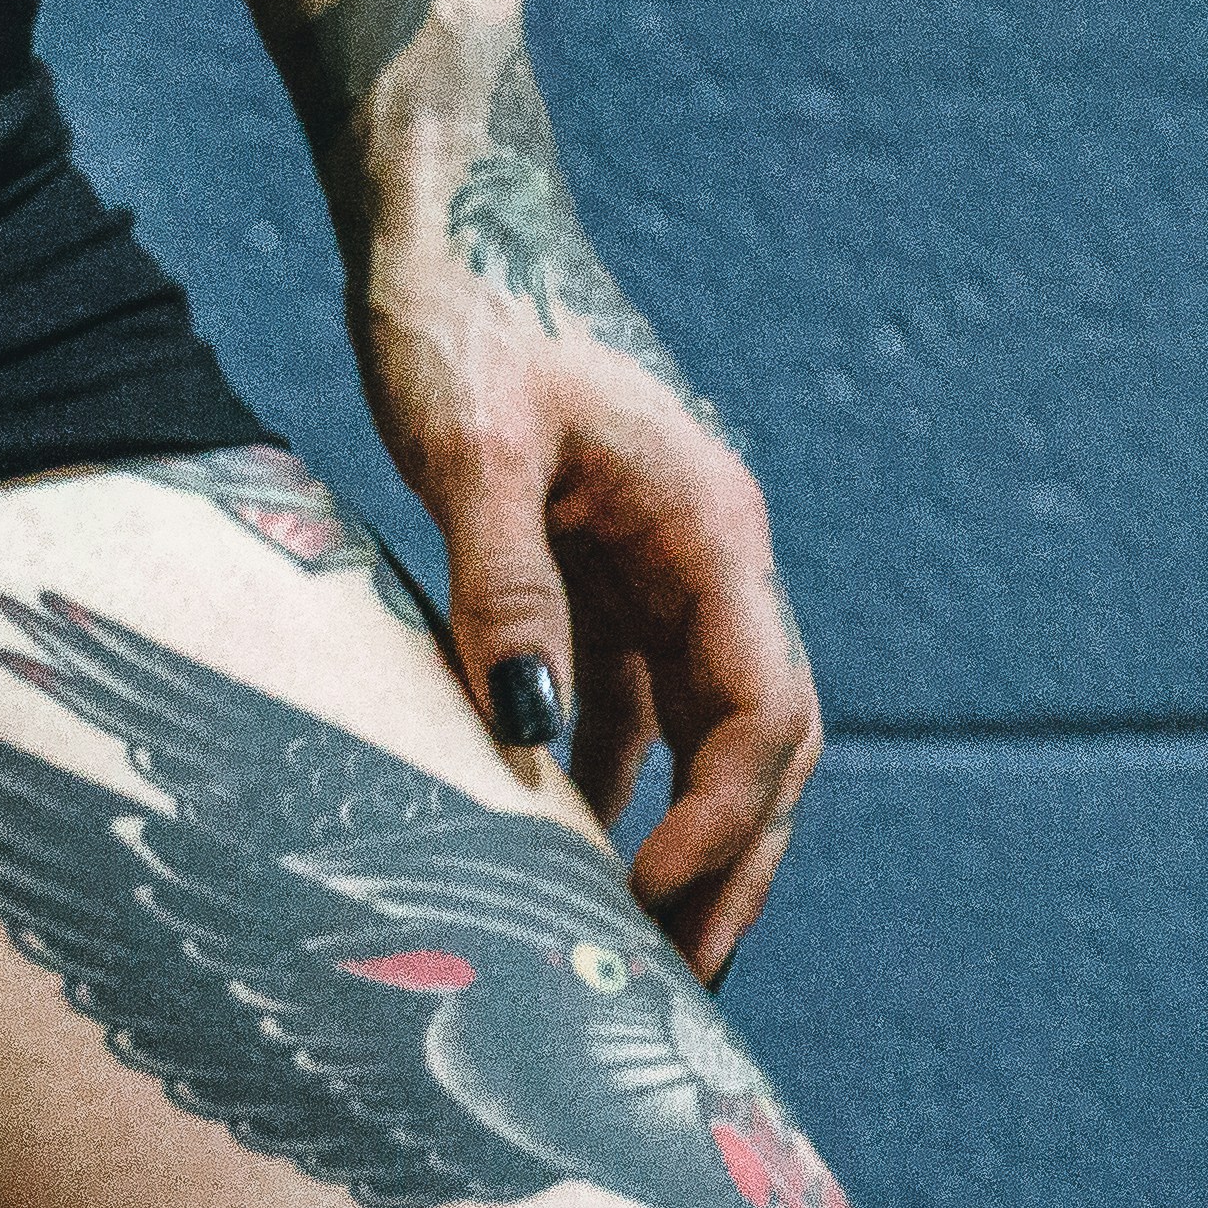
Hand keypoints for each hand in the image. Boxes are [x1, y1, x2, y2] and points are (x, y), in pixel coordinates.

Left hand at [352, 124, 817, 980]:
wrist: (444, 211)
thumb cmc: (459, 309)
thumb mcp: (467, 450)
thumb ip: (502, 590)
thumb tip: (527, 736)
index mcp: (710, 528)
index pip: (763, 718)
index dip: (715, 831)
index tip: (636, 911)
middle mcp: (707, 557)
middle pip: (759, 751)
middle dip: (726, 875)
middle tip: (668, 996)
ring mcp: (659, 565)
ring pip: (696, 739)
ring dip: (668, 846)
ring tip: (615, 963)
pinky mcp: (599, 567)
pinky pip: (622, 703)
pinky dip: (596, 786)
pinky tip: (541, 857)